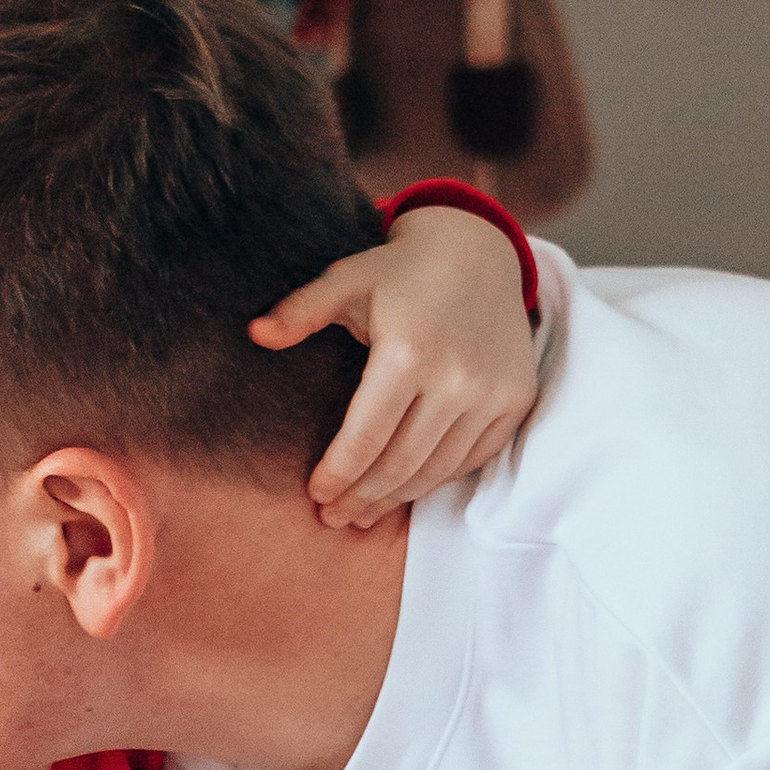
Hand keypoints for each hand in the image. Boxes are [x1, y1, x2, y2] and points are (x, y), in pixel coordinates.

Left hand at [253, 203, 536, 531]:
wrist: (477, 251)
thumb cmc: (399, 270)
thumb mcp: (345, 279)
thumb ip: (300, 311)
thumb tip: (255, 334)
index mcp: (408, 352)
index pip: (366, 438)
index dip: (338, 474)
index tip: (316, 495)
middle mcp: (457, 378)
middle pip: (401, 463)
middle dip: (363, 497)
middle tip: (334, 517)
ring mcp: (492, 393)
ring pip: (439, 468)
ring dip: (399, 498)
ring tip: (365, 513)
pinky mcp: (515, 399)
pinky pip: (474, 457)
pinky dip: (439, 478)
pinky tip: (409, 488)